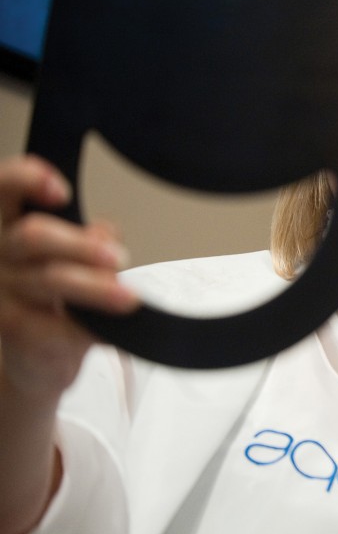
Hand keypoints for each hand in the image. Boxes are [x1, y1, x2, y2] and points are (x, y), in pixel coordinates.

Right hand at [0, 154, 137, 399]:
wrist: (33, 353)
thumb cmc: (53, 292)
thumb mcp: (74, 254)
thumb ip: (88, 236)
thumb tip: (103, 232)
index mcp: (9, 224)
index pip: (3, 187)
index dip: (26, 180)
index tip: (62, 190)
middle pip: (32, 236)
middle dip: (81, 245)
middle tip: (119, 257)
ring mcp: (1, 293)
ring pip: (51, 280)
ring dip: (96, 287)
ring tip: (128, 296)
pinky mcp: (15, 329)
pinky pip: (57, 324)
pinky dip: (91, 326)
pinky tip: (111, 329)